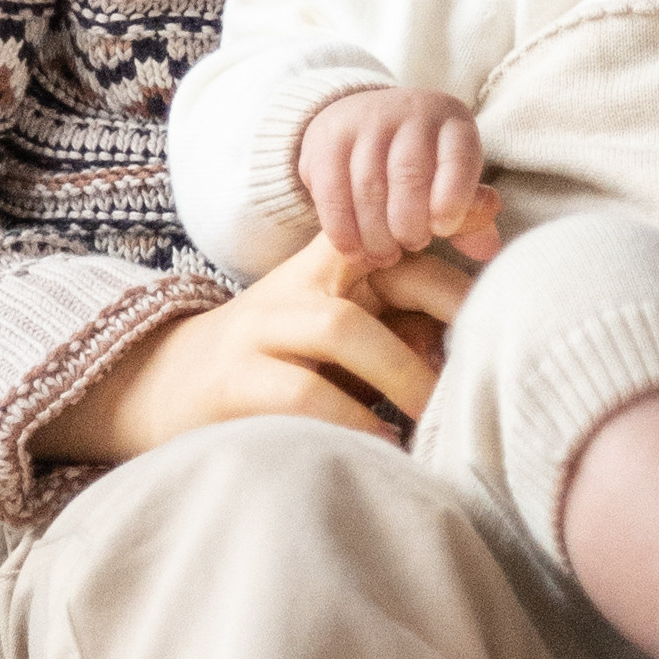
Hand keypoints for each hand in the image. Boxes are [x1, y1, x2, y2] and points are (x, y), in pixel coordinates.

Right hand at [30, 233, 476, 463]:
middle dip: (446, 304)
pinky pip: (302, 392)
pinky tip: (383, 444)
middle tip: (491, 353)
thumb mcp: (344, 333)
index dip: (449, 220)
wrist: (163, 387)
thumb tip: (477, 337)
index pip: (401, 230)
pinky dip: (350, 419)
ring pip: (343, 329)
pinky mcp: (235, 379)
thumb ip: (403, 324)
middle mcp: (300, 283)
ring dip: (401, 371)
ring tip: (438, 413)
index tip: (495, 214)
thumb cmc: (279, 364)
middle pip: (385, 272)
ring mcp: (262, 327)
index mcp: (334, 263)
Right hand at [300, 86, 497, 261]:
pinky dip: (344, 232)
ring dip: (376, 235)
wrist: (361, 119)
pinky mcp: (328, 140)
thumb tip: (487, 249)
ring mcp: (366, 122)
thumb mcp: (450, 177)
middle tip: (412, 246)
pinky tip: (355, 251)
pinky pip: (333, 194)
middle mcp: (410, 112)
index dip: (454, 200)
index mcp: (451, 120)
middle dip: (410, 224)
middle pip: (409, 175)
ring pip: (368, 188)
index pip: (459, 158)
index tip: (443, 230)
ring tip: (384, 256)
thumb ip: (470, 215)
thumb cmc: (420, 161)